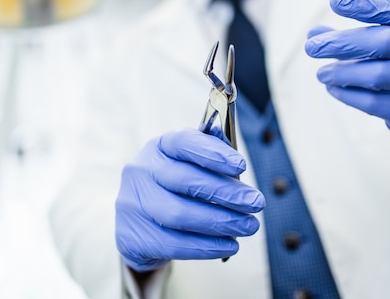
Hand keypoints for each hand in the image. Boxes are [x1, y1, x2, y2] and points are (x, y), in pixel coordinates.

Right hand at [115, 128, 264, 271]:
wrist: (140, 223)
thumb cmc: (175, 188)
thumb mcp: (191, 165)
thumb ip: (213, 157)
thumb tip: (234, 158)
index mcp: (159, 147)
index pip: (183, 143)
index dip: (213, 153)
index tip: (241, 166)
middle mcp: (141, 171)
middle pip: (185, 181)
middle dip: (226, 193)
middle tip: (255, 202)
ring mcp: (133, 204)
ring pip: (180, 215)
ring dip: (220, 222)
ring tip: (248, 226)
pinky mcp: (133, 237)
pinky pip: (174, 244)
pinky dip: (206, 246)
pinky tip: (229, 245)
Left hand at [304, 0, 389, 152]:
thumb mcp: (381, 50)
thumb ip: (349, 40)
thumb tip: (313, 34)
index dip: (365, 4)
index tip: (334, 1)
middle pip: (384, 41)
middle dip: (343, 43)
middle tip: (311, 47)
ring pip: (378, 75)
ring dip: (342, 72)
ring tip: (321, 73)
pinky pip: (374, 102)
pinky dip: (347, 94)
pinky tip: (332, 88)